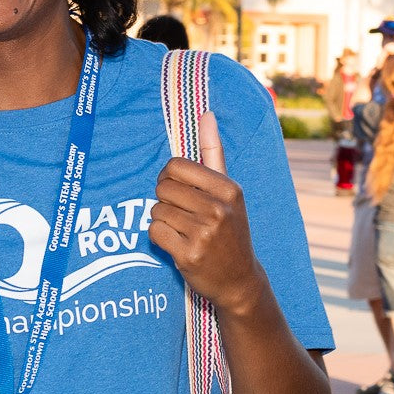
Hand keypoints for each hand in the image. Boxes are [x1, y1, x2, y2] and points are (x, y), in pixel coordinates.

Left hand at [149, 112, 258, 312]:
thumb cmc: (230, 230)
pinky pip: (153, 232)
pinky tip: (177, 244)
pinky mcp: (188, 255)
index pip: (175, 166)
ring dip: (162, 220)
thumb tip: (206, 113)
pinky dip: (159, 238)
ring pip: (156, 211)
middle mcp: (219, 209)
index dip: (168, 177)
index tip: (178, 190)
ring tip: (182, 231)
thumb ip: (214, 152)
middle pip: (162, 188)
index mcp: (229, 188)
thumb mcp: (229, 192)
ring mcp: (204, 233)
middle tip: (181, 214)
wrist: (240, 280)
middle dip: (165, 200)